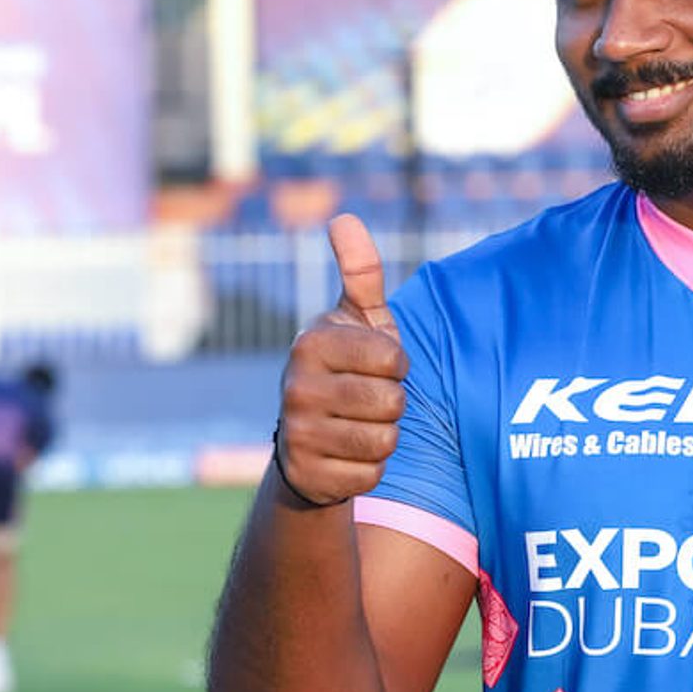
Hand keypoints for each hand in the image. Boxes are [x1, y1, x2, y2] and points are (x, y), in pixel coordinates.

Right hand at [275, 215, 407, 506]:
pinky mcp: (307, 474)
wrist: (311, 439)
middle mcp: (295, 387)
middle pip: (392, 403)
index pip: (393, 359)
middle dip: (393, 403)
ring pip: (384, 440)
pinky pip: (371, 474)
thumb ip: (361, 272)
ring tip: (360, 423)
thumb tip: (344, 217)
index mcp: (312, 343)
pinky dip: (371, 467)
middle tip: (369, 397)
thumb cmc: (349, 368)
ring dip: (385, 435)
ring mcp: (297, 433)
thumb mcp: (359, 320)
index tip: (378, 364)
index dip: (397, 365)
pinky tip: (349, 453)